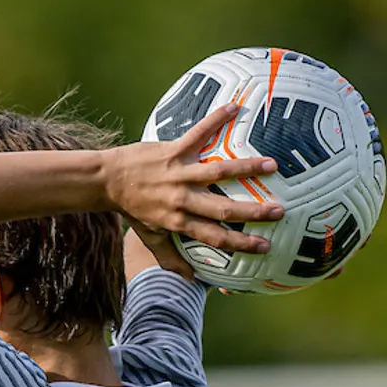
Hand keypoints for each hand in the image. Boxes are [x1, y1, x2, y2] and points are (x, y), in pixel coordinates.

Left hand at [102, 103, 283, 278]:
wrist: (107, 181)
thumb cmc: (132, 209)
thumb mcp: (150, 236)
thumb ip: (169, 257)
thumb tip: (188, 279)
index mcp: (178, 221)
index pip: (214, 236)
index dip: (239, 243)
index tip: (264, 247)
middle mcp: (181, 200)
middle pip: (221, 208)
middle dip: (252, 211)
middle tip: (279, 211)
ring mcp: (178, 174)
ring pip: (217, 172)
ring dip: (245, 168)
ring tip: (272, 165)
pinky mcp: (172, 150)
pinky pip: (197, 133)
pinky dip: (215, 120)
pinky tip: (235, 107)